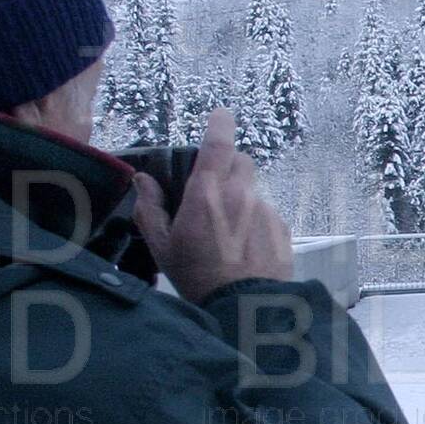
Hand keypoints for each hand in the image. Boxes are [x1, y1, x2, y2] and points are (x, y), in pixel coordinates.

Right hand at [131, 107, 293, 304]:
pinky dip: (255, 221)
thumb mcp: (162, 246)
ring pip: (254, 190)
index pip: (218, 144)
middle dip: (228, 166)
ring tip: (227, 232)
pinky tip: (244, 247)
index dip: (220, 123)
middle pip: (242, 161)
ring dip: (241, 199)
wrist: (244, 309)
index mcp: (208, 195)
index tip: (221, 114)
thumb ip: (150, 209)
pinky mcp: (282, 229)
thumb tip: (143, 181)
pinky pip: (267, 213)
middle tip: (213, 190)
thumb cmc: (198, 278)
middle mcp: (241, 196)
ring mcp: (266, 212)